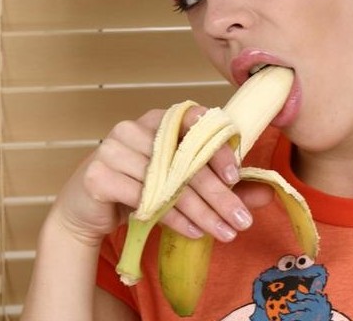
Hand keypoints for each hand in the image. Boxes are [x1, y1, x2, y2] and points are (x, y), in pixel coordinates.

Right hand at [48, 106, 272, 246]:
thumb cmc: (140, 189)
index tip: (237, 175)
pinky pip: (145, 199)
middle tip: (242, 219)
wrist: (87, 209)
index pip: (194, 124)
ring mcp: (113, 148)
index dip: (217, 148)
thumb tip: (265, 194)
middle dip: (219, 194)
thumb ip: (223, 186)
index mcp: (158, 119)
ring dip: (201, 212)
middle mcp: (134, 127)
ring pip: (169, 183)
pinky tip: (193, 231)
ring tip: (225, 233)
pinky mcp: (98, 175)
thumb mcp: (183, 185)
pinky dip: (173, 218)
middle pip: (185, 160)